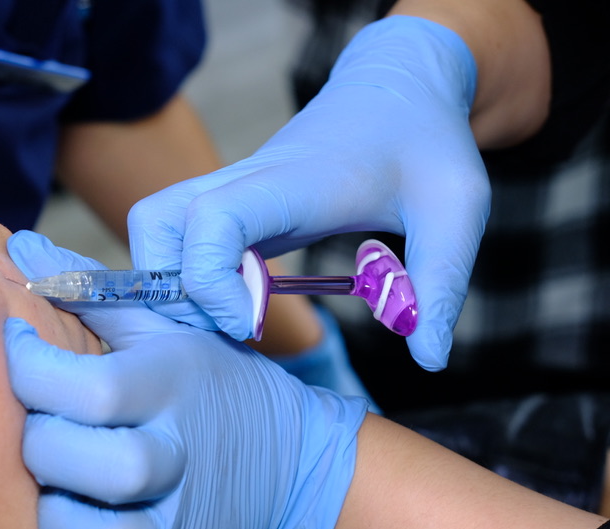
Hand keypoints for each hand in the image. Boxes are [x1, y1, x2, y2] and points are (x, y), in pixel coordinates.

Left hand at [5, 230, 367, 528]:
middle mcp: (180, 457)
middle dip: (42, 446)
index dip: (29, 367)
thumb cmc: (208, 384)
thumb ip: (89, 288)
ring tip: (60, 496)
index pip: (86, 388)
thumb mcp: (163, 326)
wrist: (289, 461)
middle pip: (88, 465)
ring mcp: (183, 527)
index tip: (18, 351)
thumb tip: (19, 246)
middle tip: (43, 432)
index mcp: (172, 386)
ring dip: (59, 522)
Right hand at [128, 16, 489, 370]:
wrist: (403, 88)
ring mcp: (234, 191)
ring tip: (229, 322)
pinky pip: (180, 237)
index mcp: (293, 182)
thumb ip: (440, 283)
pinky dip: (188, 276)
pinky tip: (239, 306)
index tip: (251, 322)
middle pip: (153, 223)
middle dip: (168, 288)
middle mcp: (246, 182)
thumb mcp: (456, 211)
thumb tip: (430, 359)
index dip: (211, 281)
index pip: (210, 220)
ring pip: (155, 227)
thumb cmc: (428, 142)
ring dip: (170, 282)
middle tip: (227, 330)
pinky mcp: (236, 203)